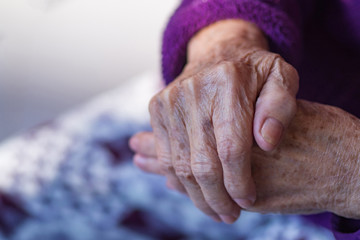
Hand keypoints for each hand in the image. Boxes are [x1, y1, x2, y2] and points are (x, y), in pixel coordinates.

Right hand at [130, 19, 298, 222]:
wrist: (219, 53)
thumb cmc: (255, 73)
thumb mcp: (281, 79)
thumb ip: (281, 108)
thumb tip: (267, 142)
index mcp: (228, 83)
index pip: (231, 148)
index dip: (239, 182)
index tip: (248, 201)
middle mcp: (193, 90)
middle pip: (201, 162)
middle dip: (216, 198)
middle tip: (230, 216)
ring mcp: (170, 100)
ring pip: (179, 165)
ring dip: (197, 195)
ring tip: (215, 210)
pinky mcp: (157, 108)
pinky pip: (166, 156)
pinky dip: (180, 180)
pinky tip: (196, 191)